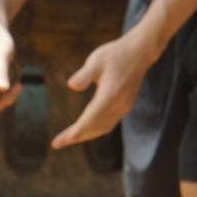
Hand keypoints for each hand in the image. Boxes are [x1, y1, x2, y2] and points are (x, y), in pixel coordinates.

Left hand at [53, 30, 157, 148]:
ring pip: (103, 128)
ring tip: (68, 140)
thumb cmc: (115, 54)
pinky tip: (85, 130)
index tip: (65, 139)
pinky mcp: (125, 106)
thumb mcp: (96, 60)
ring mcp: (123, 107)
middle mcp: (119, 105)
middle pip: (95, 127)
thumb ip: (84, 74)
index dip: (77, 130)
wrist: (139, 53)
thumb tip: (71, 85)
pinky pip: (109, 124)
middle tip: (57, 143)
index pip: (91, 118)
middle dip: (76, 137)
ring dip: (85, 136)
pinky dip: (95, 130)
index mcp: (110, 94)